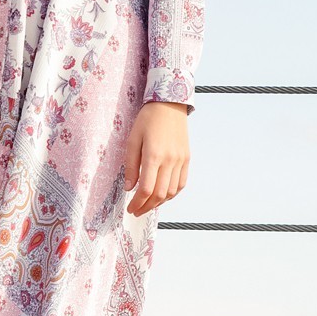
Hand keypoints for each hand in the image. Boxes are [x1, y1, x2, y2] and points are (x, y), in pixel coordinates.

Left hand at [124, 101, 190, 215]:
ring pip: (172, 192)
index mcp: (154, 155)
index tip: (130, 208)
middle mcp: (170, 160)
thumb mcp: (133, 139)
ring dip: (159, 203)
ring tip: (148, 204)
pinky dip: (172, 194)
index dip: (137, 203)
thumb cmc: (148, 119)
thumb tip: (129, 187)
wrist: (170, 104)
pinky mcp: (187, 159)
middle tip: (136, 211)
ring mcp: (181, 160)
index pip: (146, 189)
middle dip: (146, 207)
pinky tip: (163, 195)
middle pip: (160, 194)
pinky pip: (181, 183)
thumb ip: (131, 165)